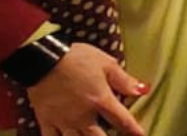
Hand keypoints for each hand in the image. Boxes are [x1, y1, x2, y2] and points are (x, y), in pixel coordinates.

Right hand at [25, 43, 147, 135]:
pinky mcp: (46, 121)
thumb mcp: (106, 63)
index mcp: (100, 100)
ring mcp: (63, 121)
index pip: (122, 120)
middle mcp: (83, 116)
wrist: (43, 57)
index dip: (133, 130)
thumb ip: (124, 80)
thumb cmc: (77, 57)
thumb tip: (143, 90)